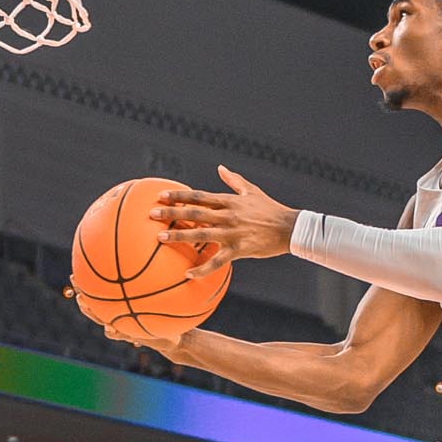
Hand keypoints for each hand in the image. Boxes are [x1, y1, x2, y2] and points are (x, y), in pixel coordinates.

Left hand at [150, 169, 296, 269]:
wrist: (289, 228)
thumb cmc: (270, 209)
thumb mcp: (251, 191)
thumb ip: (233, 180)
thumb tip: (220, 167)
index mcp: (228, 201)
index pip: (198, 196)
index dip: (179, 195)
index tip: (160, 195)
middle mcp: (227, 215)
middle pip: (194, 213)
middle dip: (172, 213)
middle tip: (152, 214)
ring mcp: (232, 233)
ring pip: (201, 234)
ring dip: (179, 236)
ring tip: (160, 238)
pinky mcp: (239, 250)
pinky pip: (217, 261)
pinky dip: (202, 268)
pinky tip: (187, 274)